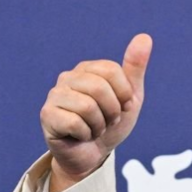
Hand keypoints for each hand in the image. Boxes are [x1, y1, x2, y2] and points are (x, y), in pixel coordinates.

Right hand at [39, 33, 151, 191]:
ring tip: (94, 128)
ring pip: (87, 106)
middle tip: (108, 121)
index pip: (112, 71)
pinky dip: (85, 134)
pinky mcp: (47, 115)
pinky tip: (80, 136)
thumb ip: (135, 67)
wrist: (94, 154)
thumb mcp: (130, 96)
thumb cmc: (112, 123)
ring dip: (99, 125)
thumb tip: (144, 37)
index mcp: (88, 68)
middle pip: (100, 88)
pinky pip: (73, 122)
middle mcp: (68, 77)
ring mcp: (54, 96)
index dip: (124, 93)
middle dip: (112, 111)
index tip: (123, 106)